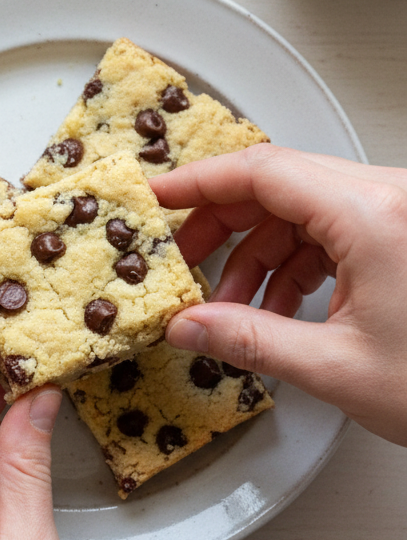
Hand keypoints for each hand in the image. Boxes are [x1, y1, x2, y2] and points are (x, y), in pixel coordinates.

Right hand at [151, 145, 406, 444]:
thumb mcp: (337, 367)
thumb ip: (249, 341)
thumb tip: (189, 326)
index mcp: (375, 217)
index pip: (264, 172)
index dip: (199, 182)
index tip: (157, 196)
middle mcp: (390, 201)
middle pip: (280, 185)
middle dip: (222, 223)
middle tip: (181, 259)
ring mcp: (400, 215)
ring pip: (303, 209)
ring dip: (258, 251)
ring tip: (229, 304)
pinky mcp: (403, 236)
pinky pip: (333, 230)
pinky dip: (296, 262)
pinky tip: (275, 307)